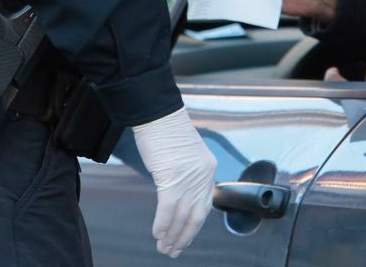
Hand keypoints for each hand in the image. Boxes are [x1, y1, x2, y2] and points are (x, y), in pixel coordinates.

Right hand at [132, 110, 216, 258]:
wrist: (158, 115)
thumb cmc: (167, 132)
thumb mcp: (186, 157)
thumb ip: (188, 176)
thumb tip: (179, 197)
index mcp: (208, 169)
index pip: (204, 206)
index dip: (194, 226)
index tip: (186, 238)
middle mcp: (203, 175)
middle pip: (195, 215)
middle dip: (184, 235)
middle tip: (173, 250)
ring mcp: (188, 176)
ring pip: (181, 215)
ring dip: (171, 234)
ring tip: (163, 247)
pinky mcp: (172, 176)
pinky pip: (168, 208)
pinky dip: (162, 223)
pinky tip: (158, 234)